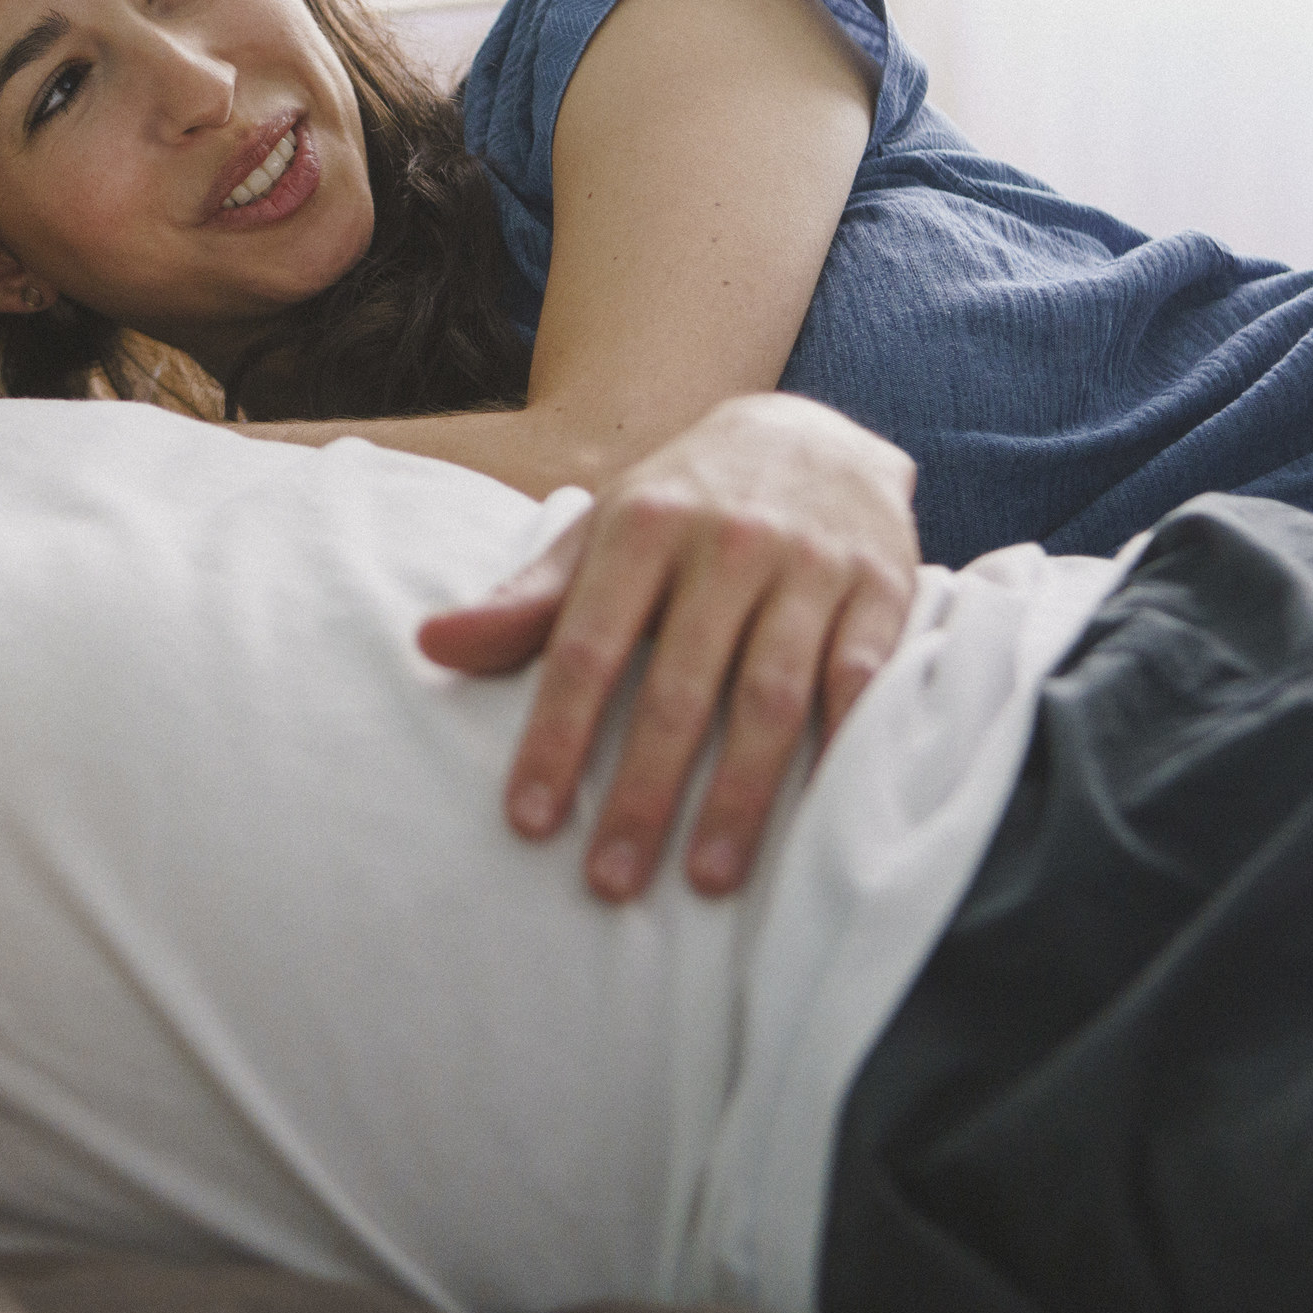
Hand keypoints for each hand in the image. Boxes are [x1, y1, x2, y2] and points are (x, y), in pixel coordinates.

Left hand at [418, 394, 917, 900]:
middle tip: (611, 881)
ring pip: (773, 698)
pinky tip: (819, 818)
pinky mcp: (882, 589)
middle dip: (643, 791)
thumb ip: (526, 600)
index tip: (528, 821)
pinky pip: (862, 680)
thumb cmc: (685, 502)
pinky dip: (843, 746)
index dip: (555, 736)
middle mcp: (729, 543)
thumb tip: (430, 644)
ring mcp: (811, 567)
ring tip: (706, 878)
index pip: (587, 646)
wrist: (815, 431)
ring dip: (740, 796)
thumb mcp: (603, 531)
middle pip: (681, 687)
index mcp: (642, 528)